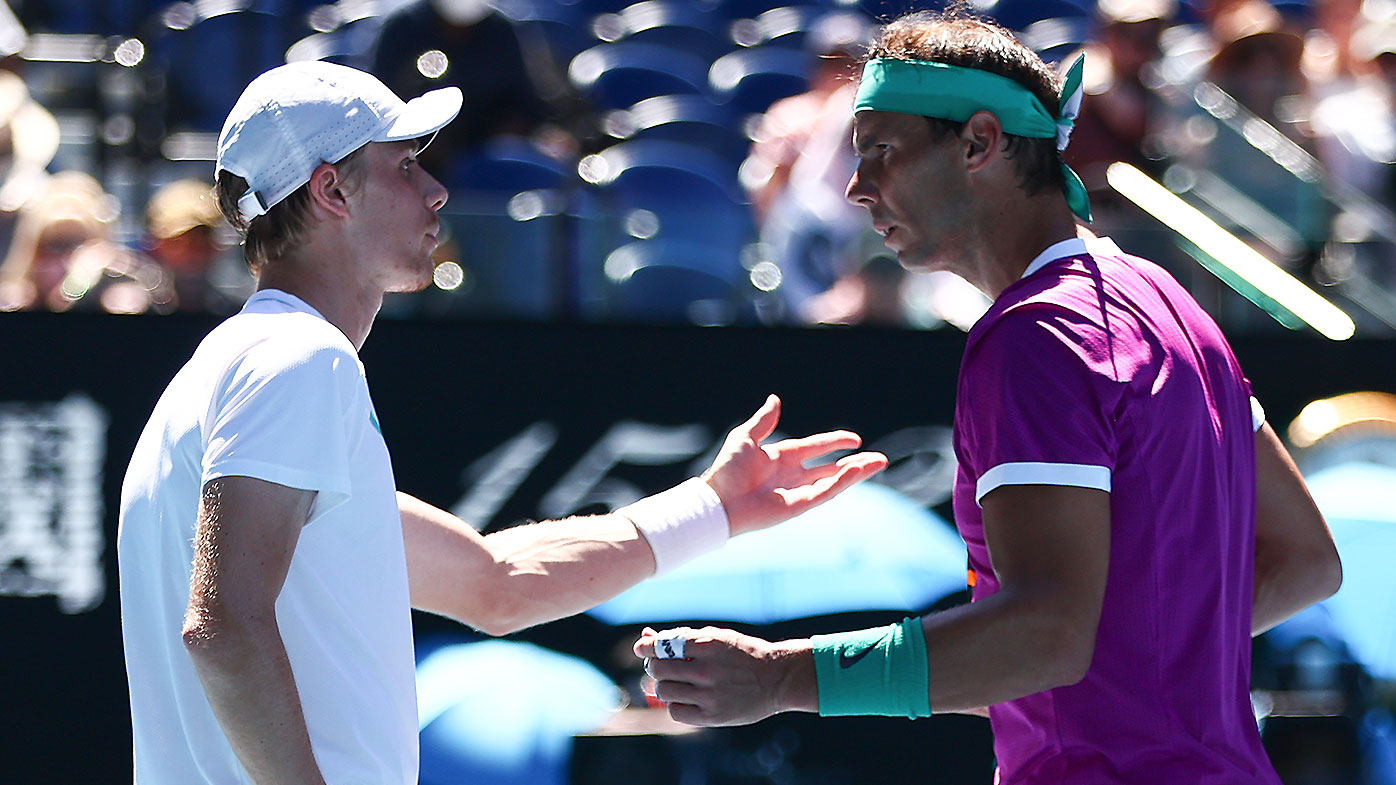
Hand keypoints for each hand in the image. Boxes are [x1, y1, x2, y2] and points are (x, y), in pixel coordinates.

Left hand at [634, 626, 815, 726]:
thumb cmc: (743, 654)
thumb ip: (682, 638)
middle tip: (661, 667)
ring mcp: (710, 695)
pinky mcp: (713, 716)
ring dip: (664, 685)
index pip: (662, 646)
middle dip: (655, 666)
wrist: (778, 678)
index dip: (646, 647)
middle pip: (659, 669)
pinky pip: (676, 712)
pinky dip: (675, 705)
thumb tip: (646, 637)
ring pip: (664, 690)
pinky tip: (686, 698)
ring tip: (677, 683)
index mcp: (708, 645)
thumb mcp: (716, 639)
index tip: (641, 648)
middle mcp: (707, 670)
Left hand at [702, 395, 887, 535]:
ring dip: (856, 472)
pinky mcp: (798, 506)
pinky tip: (856, 471)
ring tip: (878, 464)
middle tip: (880, 459)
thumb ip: (764, 421)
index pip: (816, 447)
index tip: (855, 439)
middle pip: (832, 467)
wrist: (718, 499)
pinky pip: (825, 491)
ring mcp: (797, 491)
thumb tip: (775, 400)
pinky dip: (841, 482)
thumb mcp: (746, 437)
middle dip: (856, 464)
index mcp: (782, 457)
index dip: (835, 442)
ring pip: (834, 480)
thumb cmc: (727, 470)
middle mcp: (793, 475)